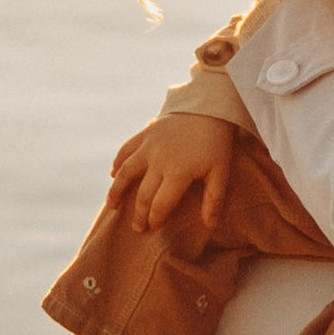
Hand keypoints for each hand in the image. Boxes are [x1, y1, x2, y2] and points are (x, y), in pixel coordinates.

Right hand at [108, 116, 238, 235]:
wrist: (209, 106)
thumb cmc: (217, 142)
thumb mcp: (221, 171)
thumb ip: (214, 200)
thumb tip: (210, 226)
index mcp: (178, 173)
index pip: (160, 204)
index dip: (155, 219)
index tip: (153, 228)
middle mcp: (158, 161)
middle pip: (143, 194)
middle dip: (139, 214)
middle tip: (138, 227)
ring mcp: (149, 146)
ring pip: (126, 171)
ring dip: (117, 190)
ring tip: (112, 205)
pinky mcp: (146, 133)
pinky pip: (126, 149)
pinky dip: (118, 161)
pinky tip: (113, 173)